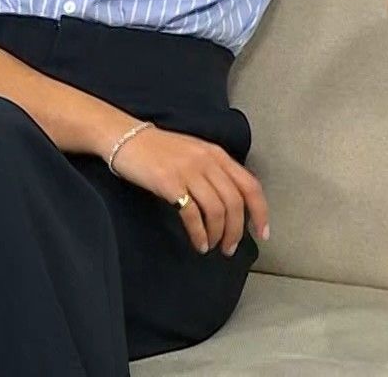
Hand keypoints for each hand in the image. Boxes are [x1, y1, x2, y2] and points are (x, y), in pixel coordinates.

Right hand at [106, 124, 266, 257]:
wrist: (125, 138)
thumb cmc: (159, 150)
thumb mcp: (194, 153)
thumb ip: (214, 172)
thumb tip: (232, 204)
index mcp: (217, 154)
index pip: (250, 186)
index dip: (260, 212)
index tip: (262, 233)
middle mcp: (206, 161)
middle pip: (234, 203)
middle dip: (236, 231)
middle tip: (230, 248)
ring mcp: (188, 171)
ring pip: (216, 211)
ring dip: (218, 235)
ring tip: (212, 247)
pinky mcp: (169, 183)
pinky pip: (192, 215)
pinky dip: (199, 234)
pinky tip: (198, 243)